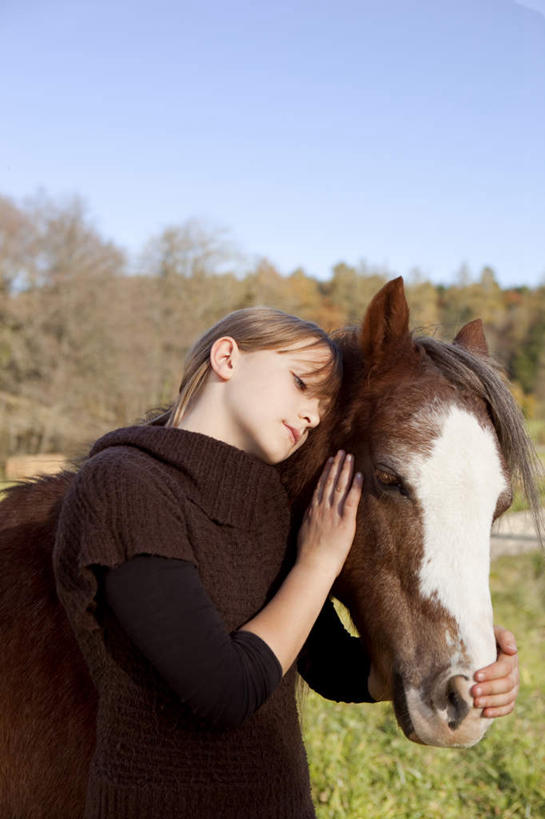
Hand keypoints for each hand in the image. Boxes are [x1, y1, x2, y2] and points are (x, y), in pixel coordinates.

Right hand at [297, 450, 362, 577]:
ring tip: (349, 457)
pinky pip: (351, 500)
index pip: (320, 486)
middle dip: (336, 465)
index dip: (326, 472)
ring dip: (345, 470)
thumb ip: (309, 521)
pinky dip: (355, 487)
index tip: (330, 461)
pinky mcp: (345, 521)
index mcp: (312, 510)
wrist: (313, 565)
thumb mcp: (304, 532)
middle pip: (330, 481)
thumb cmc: (308, 555)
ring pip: (339, 486)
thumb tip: (309, 516)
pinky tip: (359, 475)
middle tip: (341, 452)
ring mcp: (333, 513)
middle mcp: (322, 508)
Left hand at [471, 625, 518, 717]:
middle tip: (474, 692)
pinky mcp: (507, 696)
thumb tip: (512, 651)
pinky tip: (485, 713)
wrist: (476, 646)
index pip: (505, 667)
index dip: (492, 673)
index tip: (476, 676)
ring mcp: (512, 686)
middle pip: (507, 684)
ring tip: (476, 703)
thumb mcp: (491, 631)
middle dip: (490, 689)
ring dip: (492, 702)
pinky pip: (508, 707)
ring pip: (508, 697)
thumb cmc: (481, 637)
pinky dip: (498, 711)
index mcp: (509, 657)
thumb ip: (503, 636)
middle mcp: (513, 672)